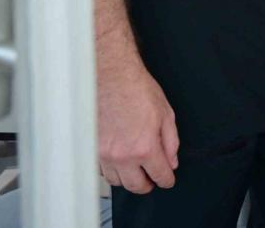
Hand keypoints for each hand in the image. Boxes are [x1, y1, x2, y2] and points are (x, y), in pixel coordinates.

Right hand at [97, 57, 178, 193]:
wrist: (111, 77)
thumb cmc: (138, 90)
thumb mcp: (166, 114)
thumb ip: (171, 142)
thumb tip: (172, 161)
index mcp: (145, 147)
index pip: (159, 176)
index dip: (166, 180)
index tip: (168, 180)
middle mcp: (123, 156)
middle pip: (136, 186)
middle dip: (148, 185)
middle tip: (153, 178)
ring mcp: (105, 154)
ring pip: (117, 182)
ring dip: (129, 179)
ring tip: (137, 169)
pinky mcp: (92, 149)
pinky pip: (103, 170)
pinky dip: (113, 170)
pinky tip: (120, 161)